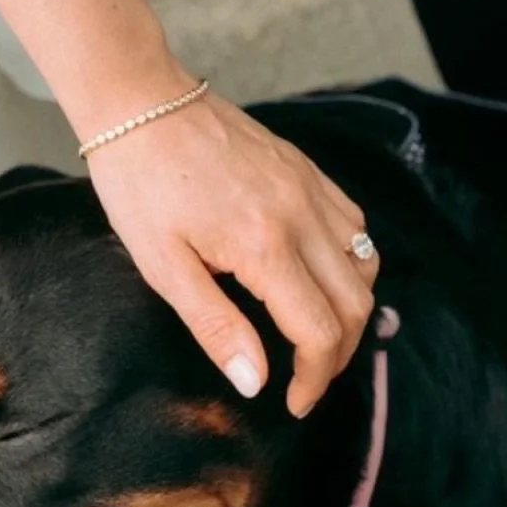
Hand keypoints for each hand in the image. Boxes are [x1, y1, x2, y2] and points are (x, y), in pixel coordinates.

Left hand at [87, 86, 377, 417]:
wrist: (140, 104)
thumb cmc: (139, 185)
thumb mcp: (163, 267)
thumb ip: (215, 326)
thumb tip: (254, 380)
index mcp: (265, 245)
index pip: (319, 332)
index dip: (315, 379)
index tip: (295, 403)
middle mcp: (302, 215)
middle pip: (355, 305)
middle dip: (338, 354)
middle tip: (305, 380)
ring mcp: (310, 188)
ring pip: (366, 264)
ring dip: (351, 310)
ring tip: (316, 338)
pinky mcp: (307, 170)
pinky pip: (354, 224)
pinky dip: (352, 263)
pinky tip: (321, 279)